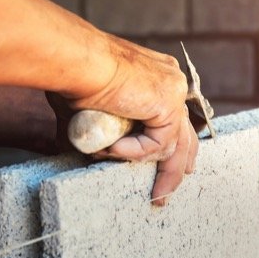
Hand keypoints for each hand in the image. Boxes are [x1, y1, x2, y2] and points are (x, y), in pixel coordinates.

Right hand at [59, 35, 199, 205]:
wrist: (77, 62)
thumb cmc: (74, 79)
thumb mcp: (91, 111)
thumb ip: (100, 131)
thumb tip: (89, 151)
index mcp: (155, 78)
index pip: (172, 117)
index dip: (172, 144)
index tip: (170, 168)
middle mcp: (170, 81)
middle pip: (184, 132)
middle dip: (179, 166)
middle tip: (169, 190)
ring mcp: (173, 91)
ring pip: (176, 144)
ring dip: (161, 172)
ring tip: (154, 196)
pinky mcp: (168, 104)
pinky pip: (157, 144)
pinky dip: (134, 152)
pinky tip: (111, 148)